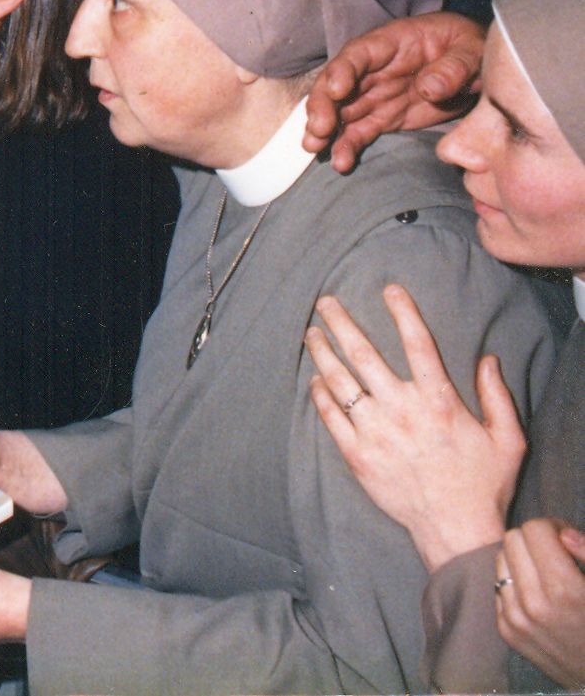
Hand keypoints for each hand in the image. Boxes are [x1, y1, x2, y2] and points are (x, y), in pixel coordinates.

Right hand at [303, 13, 484, 171]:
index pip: (357, 54)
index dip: (342, 71)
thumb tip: (429, 88)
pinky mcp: (382, 118)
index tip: (336, 90)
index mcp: (390, 44)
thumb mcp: (471, 50)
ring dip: (324, 130)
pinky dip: (346, 146)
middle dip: (323, 106)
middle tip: (319, 128)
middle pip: (336, 84)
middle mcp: (372, 70)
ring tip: (316, 149)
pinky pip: (358, 132)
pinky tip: (341, 162)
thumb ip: (453, 67)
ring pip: (340, 112)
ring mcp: (374, 96)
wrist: (478, 68)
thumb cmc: (470, 48)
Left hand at [305, 286, 522, 569]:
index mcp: (439, 401)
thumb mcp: (507, 439)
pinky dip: (320, 395)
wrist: (456, 530)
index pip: (418, 344)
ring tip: (311, 333)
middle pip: (364, 354)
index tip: (389, 289)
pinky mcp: (357, 455)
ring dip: (322, 353)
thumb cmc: (484, 484)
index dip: (403, 312)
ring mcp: (375, 432)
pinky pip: (330, 417)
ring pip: (340, 381)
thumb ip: (497, 396)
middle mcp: (402, 410)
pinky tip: (315, 380)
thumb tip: (488, 359)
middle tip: (325, 302)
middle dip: (342, 323)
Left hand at [497, 518, 584, 687]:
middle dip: (535, 540)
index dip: (554, 528)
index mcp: (564, 589)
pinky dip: (514, 583)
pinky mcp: (506, 630)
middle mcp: (534, 604)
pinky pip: (498, 586)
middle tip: (556, 553)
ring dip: (521, 559)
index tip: (567, 539)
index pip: (535, 529)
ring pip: (499, 559)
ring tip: (546, 573)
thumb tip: (564, 533)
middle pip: (512, 540)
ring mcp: (515, 619)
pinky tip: (537, 594)